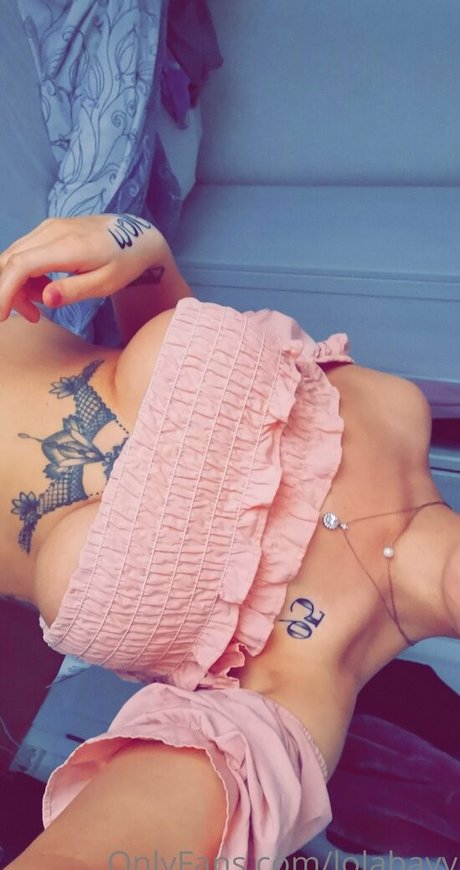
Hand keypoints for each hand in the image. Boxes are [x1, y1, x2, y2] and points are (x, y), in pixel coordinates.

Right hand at [0, 214, 168, 322]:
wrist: (137, 236)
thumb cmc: (124, 262)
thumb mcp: (106, 284)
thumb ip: (74, 291)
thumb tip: (45, 299)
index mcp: (68, 246)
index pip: (20, 266)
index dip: (5, 291)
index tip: (2, 315)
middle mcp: (52, 231)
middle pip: (10, 261)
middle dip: (10, 293)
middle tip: (32, 316)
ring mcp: (48, 227)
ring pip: (13, 257)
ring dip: (18, 285)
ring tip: (42, 305)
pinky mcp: (48, 229)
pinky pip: (24, 252)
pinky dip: (25, 275)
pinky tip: (45, 289)